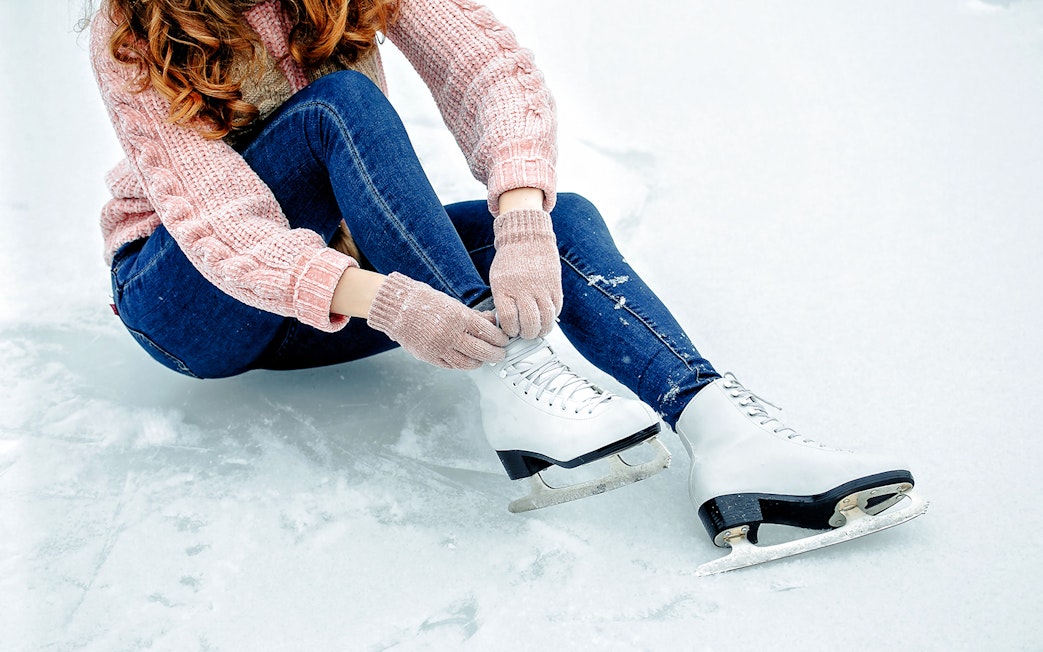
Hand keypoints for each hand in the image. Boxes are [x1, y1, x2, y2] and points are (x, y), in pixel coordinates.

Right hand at [366, 272, 508, 369]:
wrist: (397, 307)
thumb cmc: (424, 302)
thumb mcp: (453, 304)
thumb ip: (473, 315)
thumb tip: (491, 322)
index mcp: (458, 317)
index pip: (487, 332)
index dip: (499, 339)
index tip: (504, 340)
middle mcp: (450, 334)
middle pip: (481, 351)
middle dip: (495, 354)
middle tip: (500, 354)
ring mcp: (439, 347)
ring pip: (467, 363)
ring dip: (479, 362)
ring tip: (484, 359)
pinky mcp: (429, 357)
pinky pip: (451, 365)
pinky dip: (462, 365)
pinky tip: (467, 360)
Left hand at [489, 208, 562, 338]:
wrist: (527, 236)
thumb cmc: (510, 260)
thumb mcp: (497, 279)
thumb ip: (502, 300)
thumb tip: (508, 323)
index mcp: (504, 288)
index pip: (508, 320)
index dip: (511, 330)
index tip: (512, 330)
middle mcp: (523, 289)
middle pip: (529, 324)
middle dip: (528, 334)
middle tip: (526, 333)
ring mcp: (541, 288)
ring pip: (546, 320)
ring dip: (542, 330)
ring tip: (538, 330)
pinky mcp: (555, 285)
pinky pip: (556, 309)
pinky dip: (552, 317)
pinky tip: (546, 316)